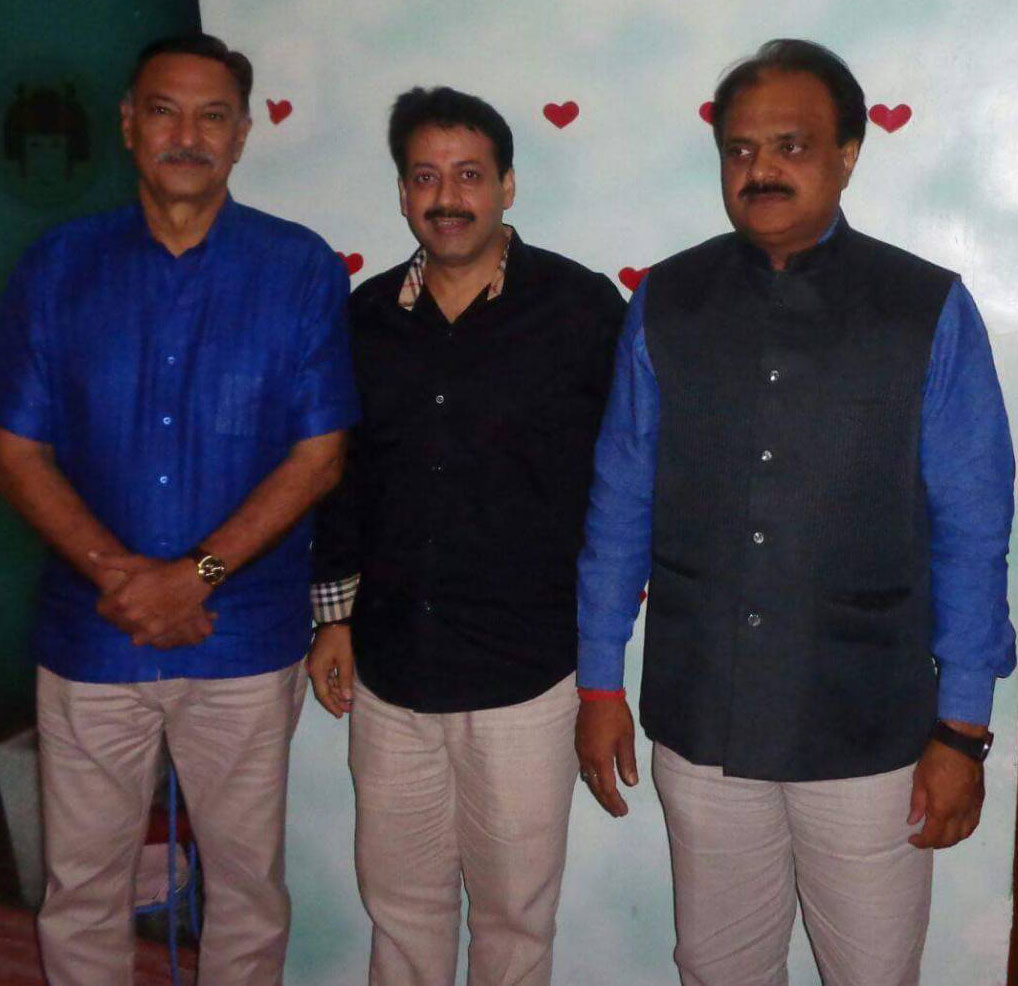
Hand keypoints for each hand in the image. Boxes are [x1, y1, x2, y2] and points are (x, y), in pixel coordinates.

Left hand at [91, 551, 212, 645]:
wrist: (191, 579)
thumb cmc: (163, 569)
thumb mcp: (136, 562)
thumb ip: (111, 561)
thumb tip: (90, 555)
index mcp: (121, 599)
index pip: (102, 609)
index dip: (107, 603)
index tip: (114, 598)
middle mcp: (129, 615)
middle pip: (114, 621)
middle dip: (118, 613)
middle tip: (130, 605)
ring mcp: (143, 625)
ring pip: (126, 630)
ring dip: (129, 624)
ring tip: (139, 614)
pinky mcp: (158, 632)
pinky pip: (140, 639)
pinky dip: (140, 634)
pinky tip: (147, 623)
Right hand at [307, 623, 354, 717]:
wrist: (336, 619)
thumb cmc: (341, 639)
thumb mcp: (345, 661)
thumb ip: (345, 681)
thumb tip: (346, 699)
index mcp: (317, 671)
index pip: (323, 694)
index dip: (332, 705)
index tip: (340, 715)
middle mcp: (314, 669)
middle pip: (323, 690)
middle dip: (335, 701)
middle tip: (347, 710)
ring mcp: (317, 663)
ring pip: (326, 683)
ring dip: (336, 692)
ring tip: (348, 702)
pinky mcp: (322, 658)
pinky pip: (327, 675)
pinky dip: (336, 683)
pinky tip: (344, 688)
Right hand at [576, 697, 638, 816]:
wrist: (597, 694)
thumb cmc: (615, 715)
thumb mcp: (626, 738)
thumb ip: (627, 762)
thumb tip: (631, 783)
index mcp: (600, 759)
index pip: (608, 788)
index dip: (615, 801)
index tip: (623, 812)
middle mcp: (587, 758)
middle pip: (595, 786)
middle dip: (606, 800)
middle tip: (616, 811)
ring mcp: (581, 750)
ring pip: (588, 777)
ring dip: (598, 789)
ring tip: (608, 798)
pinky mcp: (579, 743)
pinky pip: (584, 767)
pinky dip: (591, 777)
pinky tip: (595, 778)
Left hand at [908, 721, 985, 848]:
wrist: (960, 746)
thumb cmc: (935, 760)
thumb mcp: (919, 780)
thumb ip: (917, 804)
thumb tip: (913, 821)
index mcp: (943, 809)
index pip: (933, 835)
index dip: (922, 842)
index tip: (912, 839)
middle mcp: (960, 814)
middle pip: (950, 839)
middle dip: (935, 843)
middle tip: (923, 838)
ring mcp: (972, 808)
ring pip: (964, 834)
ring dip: (950, 839)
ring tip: (938, 835)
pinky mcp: (979, 802)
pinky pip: (973, 824)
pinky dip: (963, 831)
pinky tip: (955, 827)